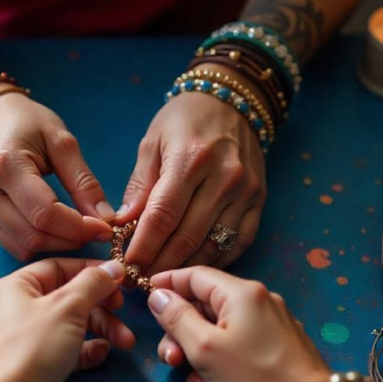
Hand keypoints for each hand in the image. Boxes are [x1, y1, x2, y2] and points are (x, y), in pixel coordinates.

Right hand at [0, 88, 114, 260]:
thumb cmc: (25, 121)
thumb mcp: (61, 141)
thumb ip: (83, 182)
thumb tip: (106, 219)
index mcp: (4, 164)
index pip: (45, 214)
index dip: (79, 228)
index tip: (105, 228)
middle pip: (33, 235)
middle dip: (70, 240)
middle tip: (95, 231)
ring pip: (21, 246)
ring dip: (55, 245)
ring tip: (75, 229)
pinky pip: (10, 242)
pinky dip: (37, 242)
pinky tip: (53, 227)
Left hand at [0, 258, 133, 381]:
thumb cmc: (34, 347)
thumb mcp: (68, 307)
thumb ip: (93, 283)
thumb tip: (114, 266)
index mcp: (16, 286)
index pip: (59, 267)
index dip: (91, 271)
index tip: (120, 278)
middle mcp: (19, 308)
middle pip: (69, 297)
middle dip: (102, 307)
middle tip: (123, 311)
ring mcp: (27, 337)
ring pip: (71, 324)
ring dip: (101, 330)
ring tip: (126, 342)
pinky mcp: (37, 362)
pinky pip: (66, 348)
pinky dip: (86, 349)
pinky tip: (102, 354)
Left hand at [119, 89, 266, 274]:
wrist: (232, 100)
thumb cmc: (184, 120)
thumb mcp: (152, 143)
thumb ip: (140, 186)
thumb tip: (123, 226)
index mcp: (191, 159)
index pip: (162, 216)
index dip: (143, 247)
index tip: (127, 266)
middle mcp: (223, 177)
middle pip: (188, 236)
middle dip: (160, 265)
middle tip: (139, 281)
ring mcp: (246, 190)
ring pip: (214, 245)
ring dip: (186, 268)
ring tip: (162, 280)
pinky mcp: (259, 199)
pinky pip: (239, 242)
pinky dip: (216, 261)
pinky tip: (195, 268)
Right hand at [147, 267, 328, 381]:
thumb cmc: (253, 376)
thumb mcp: (204, 349)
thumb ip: (177, 318)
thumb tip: (158, 295)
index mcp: (240, 292)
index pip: (194, 275)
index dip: (166, 283)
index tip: (144, 296)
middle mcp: (258, 298)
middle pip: (205, 305)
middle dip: (181, 333)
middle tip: (172, 361)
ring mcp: (271, 321)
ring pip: (220, 328)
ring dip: (199, 354)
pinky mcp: (278, 343)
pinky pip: (238, 342)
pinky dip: (221, 360)